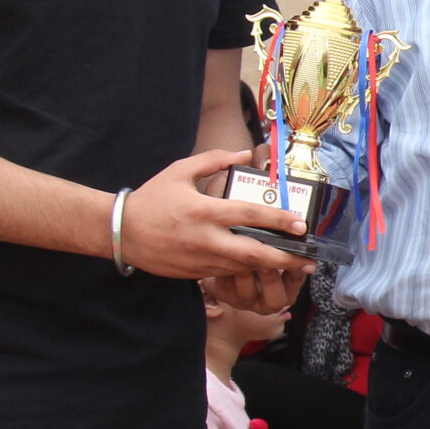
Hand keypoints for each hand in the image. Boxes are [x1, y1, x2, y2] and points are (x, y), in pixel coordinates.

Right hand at [119, 150, 314, 302]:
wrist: (121, 232)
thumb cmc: (152, 198)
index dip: (278, 220)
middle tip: (308, 260)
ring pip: (242, 269)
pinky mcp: (195, 274)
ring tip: (295, 267)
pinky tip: (264, 271)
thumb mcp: (180, 171)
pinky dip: (246, 273)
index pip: (249, 215)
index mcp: (204, 211)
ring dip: (270, 269)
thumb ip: (214, 161)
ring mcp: (200, 259)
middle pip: (253, 253)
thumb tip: (244, 154)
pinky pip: (226, 274)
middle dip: (284, 259)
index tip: (301, 225)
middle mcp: (205, 238)